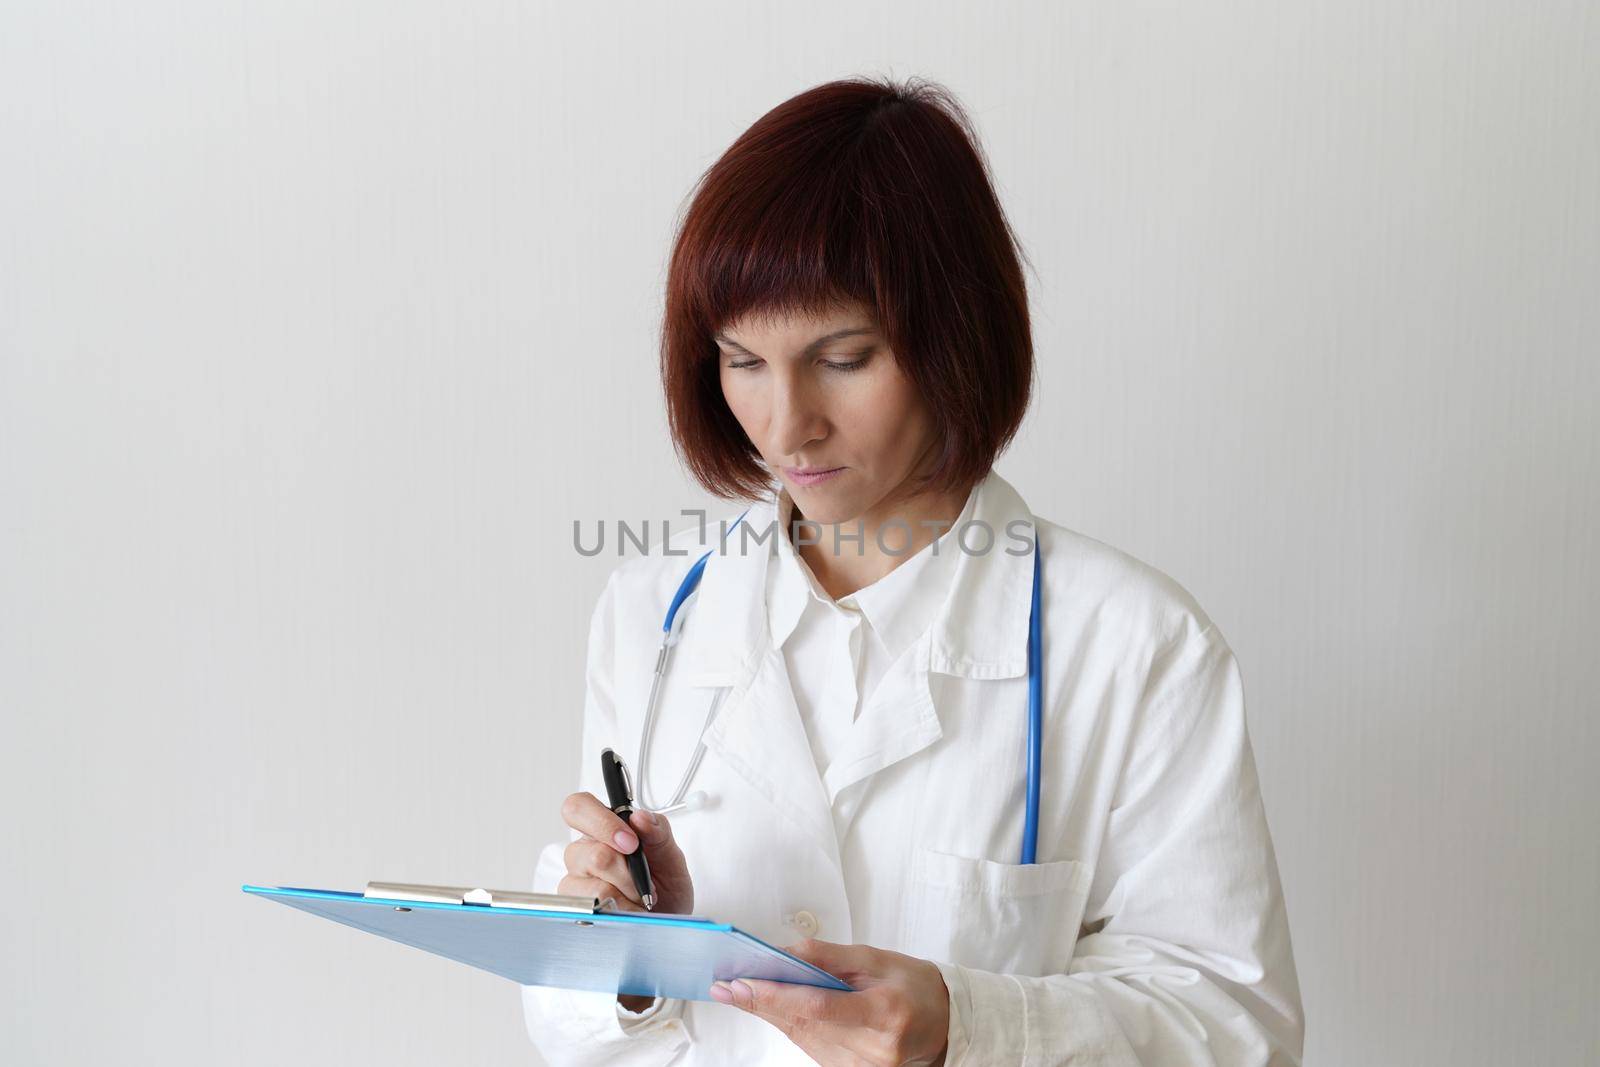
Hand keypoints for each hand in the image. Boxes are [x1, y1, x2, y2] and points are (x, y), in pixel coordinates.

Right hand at [556, 791, 693, 1011]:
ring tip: (641, 900)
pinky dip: (620, 911)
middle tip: (644, 882)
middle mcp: (584, 852)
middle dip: (625, 871)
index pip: (578, 808)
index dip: (601, 822)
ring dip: (626, 895)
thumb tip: (640, 817)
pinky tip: (630, 912)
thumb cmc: (666, 889)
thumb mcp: (671, 857)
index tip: (630, 842)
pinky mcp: (575, 908)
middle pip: (589, 852)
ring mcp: (577, 881)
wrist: (667, 926)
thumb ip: (658, 832)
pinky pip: (593, 909)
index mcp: (604, 829)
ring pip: (593, 885)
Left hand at [709, 939, 949, 1066]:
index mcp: (884, 1013)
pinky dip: (793, 1026)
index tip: (740, 985)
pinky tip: (776, 1009)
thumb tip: (784, 952)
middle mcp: (873, 1049)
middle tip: (726, 986)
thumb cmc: (917, 987)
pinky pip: (814, 1049)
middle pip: (804, 1026)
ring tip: (744, 992)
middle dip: (762, 1004)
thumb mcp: (878, 959)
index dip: (775, 996)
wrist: (949, 1025)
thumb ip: (829, 957)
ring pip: (804, 1039)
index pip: (818, 1007)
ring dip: (773, 1015)